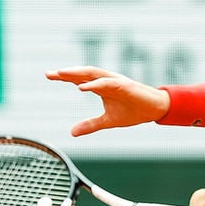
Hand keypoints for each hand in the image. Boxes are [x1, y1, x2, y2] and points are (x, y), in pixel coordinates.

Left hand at [45, 66, 168, 135]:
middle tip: (49, 73)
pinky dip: (94, 84)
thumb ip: (90, 125)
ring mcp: (115, 81)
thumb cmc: (134, 111)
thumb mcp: (108, 121)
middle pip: (83, 73)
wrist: (156, 110)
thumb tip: (72, 132)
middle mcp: (106, 81)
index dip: (64, 77)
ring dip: (77, 73)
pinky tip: (81, 87)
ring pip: (93, 73)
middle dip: (66, 73)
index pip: (79, 79)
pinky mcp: (125, 86)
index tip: (49, 75)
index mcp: (102, 87)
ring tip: (62, 74)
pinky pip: (106, 83)